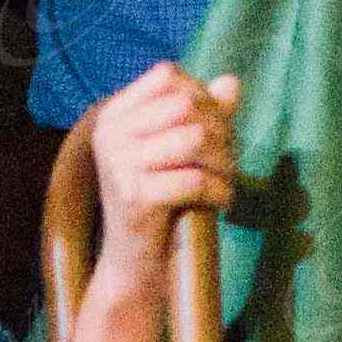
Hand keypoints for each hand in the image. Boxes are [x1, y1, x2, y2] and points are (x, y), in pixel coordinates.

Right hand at [77, 66, 239, 298]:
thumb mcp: (181, 152)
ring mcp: (118, 164)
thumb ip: (204, 114)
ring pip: (195, 138)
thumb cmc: (162, 202)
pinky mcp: (134, 196)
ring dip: (224, 162)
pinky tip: (219, 203)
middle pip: (186, 105)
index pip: (168, 77)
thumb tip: (231, 82)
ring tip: (224, 181)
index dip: (202, 96)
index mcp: (114, 116)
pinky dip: (219, 192)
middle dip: (220, 131)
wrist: (136, 263)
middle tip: (225, 161)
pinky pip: (195, 179)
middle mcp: (110, 134)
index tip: (213, 129)